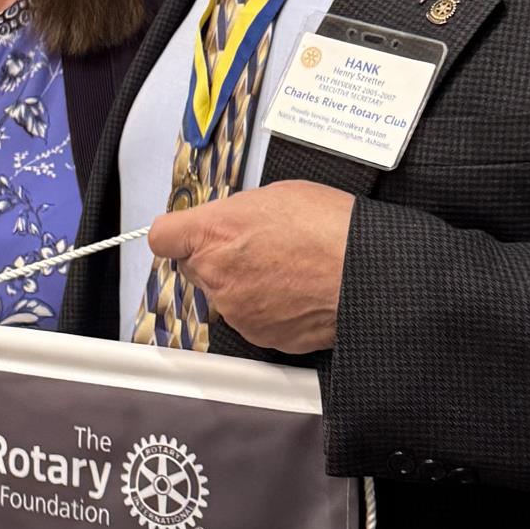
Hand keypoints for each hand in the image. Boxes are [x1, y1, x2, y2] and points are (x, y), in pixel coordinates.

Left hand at [148, 181, 355, 353]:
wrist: (366, 273)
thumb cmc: (331, 230)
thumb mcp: (277, 194)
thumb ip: (237, 211)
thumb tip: (230, 220)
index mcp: (213, 232)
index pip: (162, 236)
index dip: (177, 235)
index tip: (186, 235)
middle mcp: (216, 274)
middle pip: (195, 267)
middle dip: (218, 258)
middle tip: (257, 246)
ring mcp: (235, 310)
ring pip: (224, 295)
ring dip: (244, 284)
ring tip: (286, 268)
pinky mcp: (257, 335)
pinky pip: (251, 318)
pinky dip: (267, 307)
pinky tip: (294, 290)